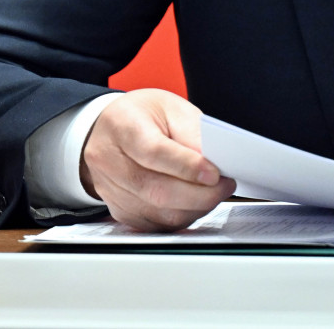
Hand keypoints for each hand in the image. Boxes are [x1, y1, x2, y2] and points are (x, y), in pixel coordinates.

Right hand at [80, 89, 234, 230]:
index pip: (154, 152)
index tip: (215, 173)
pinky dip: (180, 217)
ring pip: (158, 213)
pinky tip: (194, 203)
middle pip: (156, 190)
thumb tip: (214, 163)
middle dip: (200, 195)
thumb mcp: (171, 108)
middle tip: (224, 186)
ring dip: (194, 208)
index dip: (188, 167)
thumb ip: (193, 133)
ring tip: (214, 193)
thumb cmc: (142, 116)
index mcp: (122, 126)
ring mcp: (111, 190)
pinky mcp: (119, 211)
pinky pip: (155, 225)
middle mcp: (109, 161)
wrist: (109, 129)